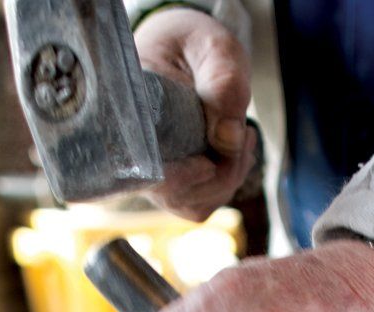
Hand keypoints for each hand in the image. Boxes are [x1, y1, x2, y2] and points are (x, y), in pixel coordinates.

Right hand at [134, 7, 255, 221]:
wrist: (189, 49)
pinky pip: (198, 204)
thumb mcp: (215, 49)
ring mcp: (153, 169)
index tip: (207, 164)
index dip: (175, 178)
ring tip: (242, 138)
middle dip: (219, 176)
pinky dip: (224, 186)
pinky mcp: (172, 181)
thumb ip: (224, 85)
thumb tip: (227, 141)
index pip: (138, 167)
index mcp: (130, 114)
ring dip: (226, 181)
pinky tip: (235, 153)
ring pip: (189, 204)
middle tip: (244, 135)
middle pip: (171, 194)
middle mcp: (134, 150)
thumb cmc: (198, 45)